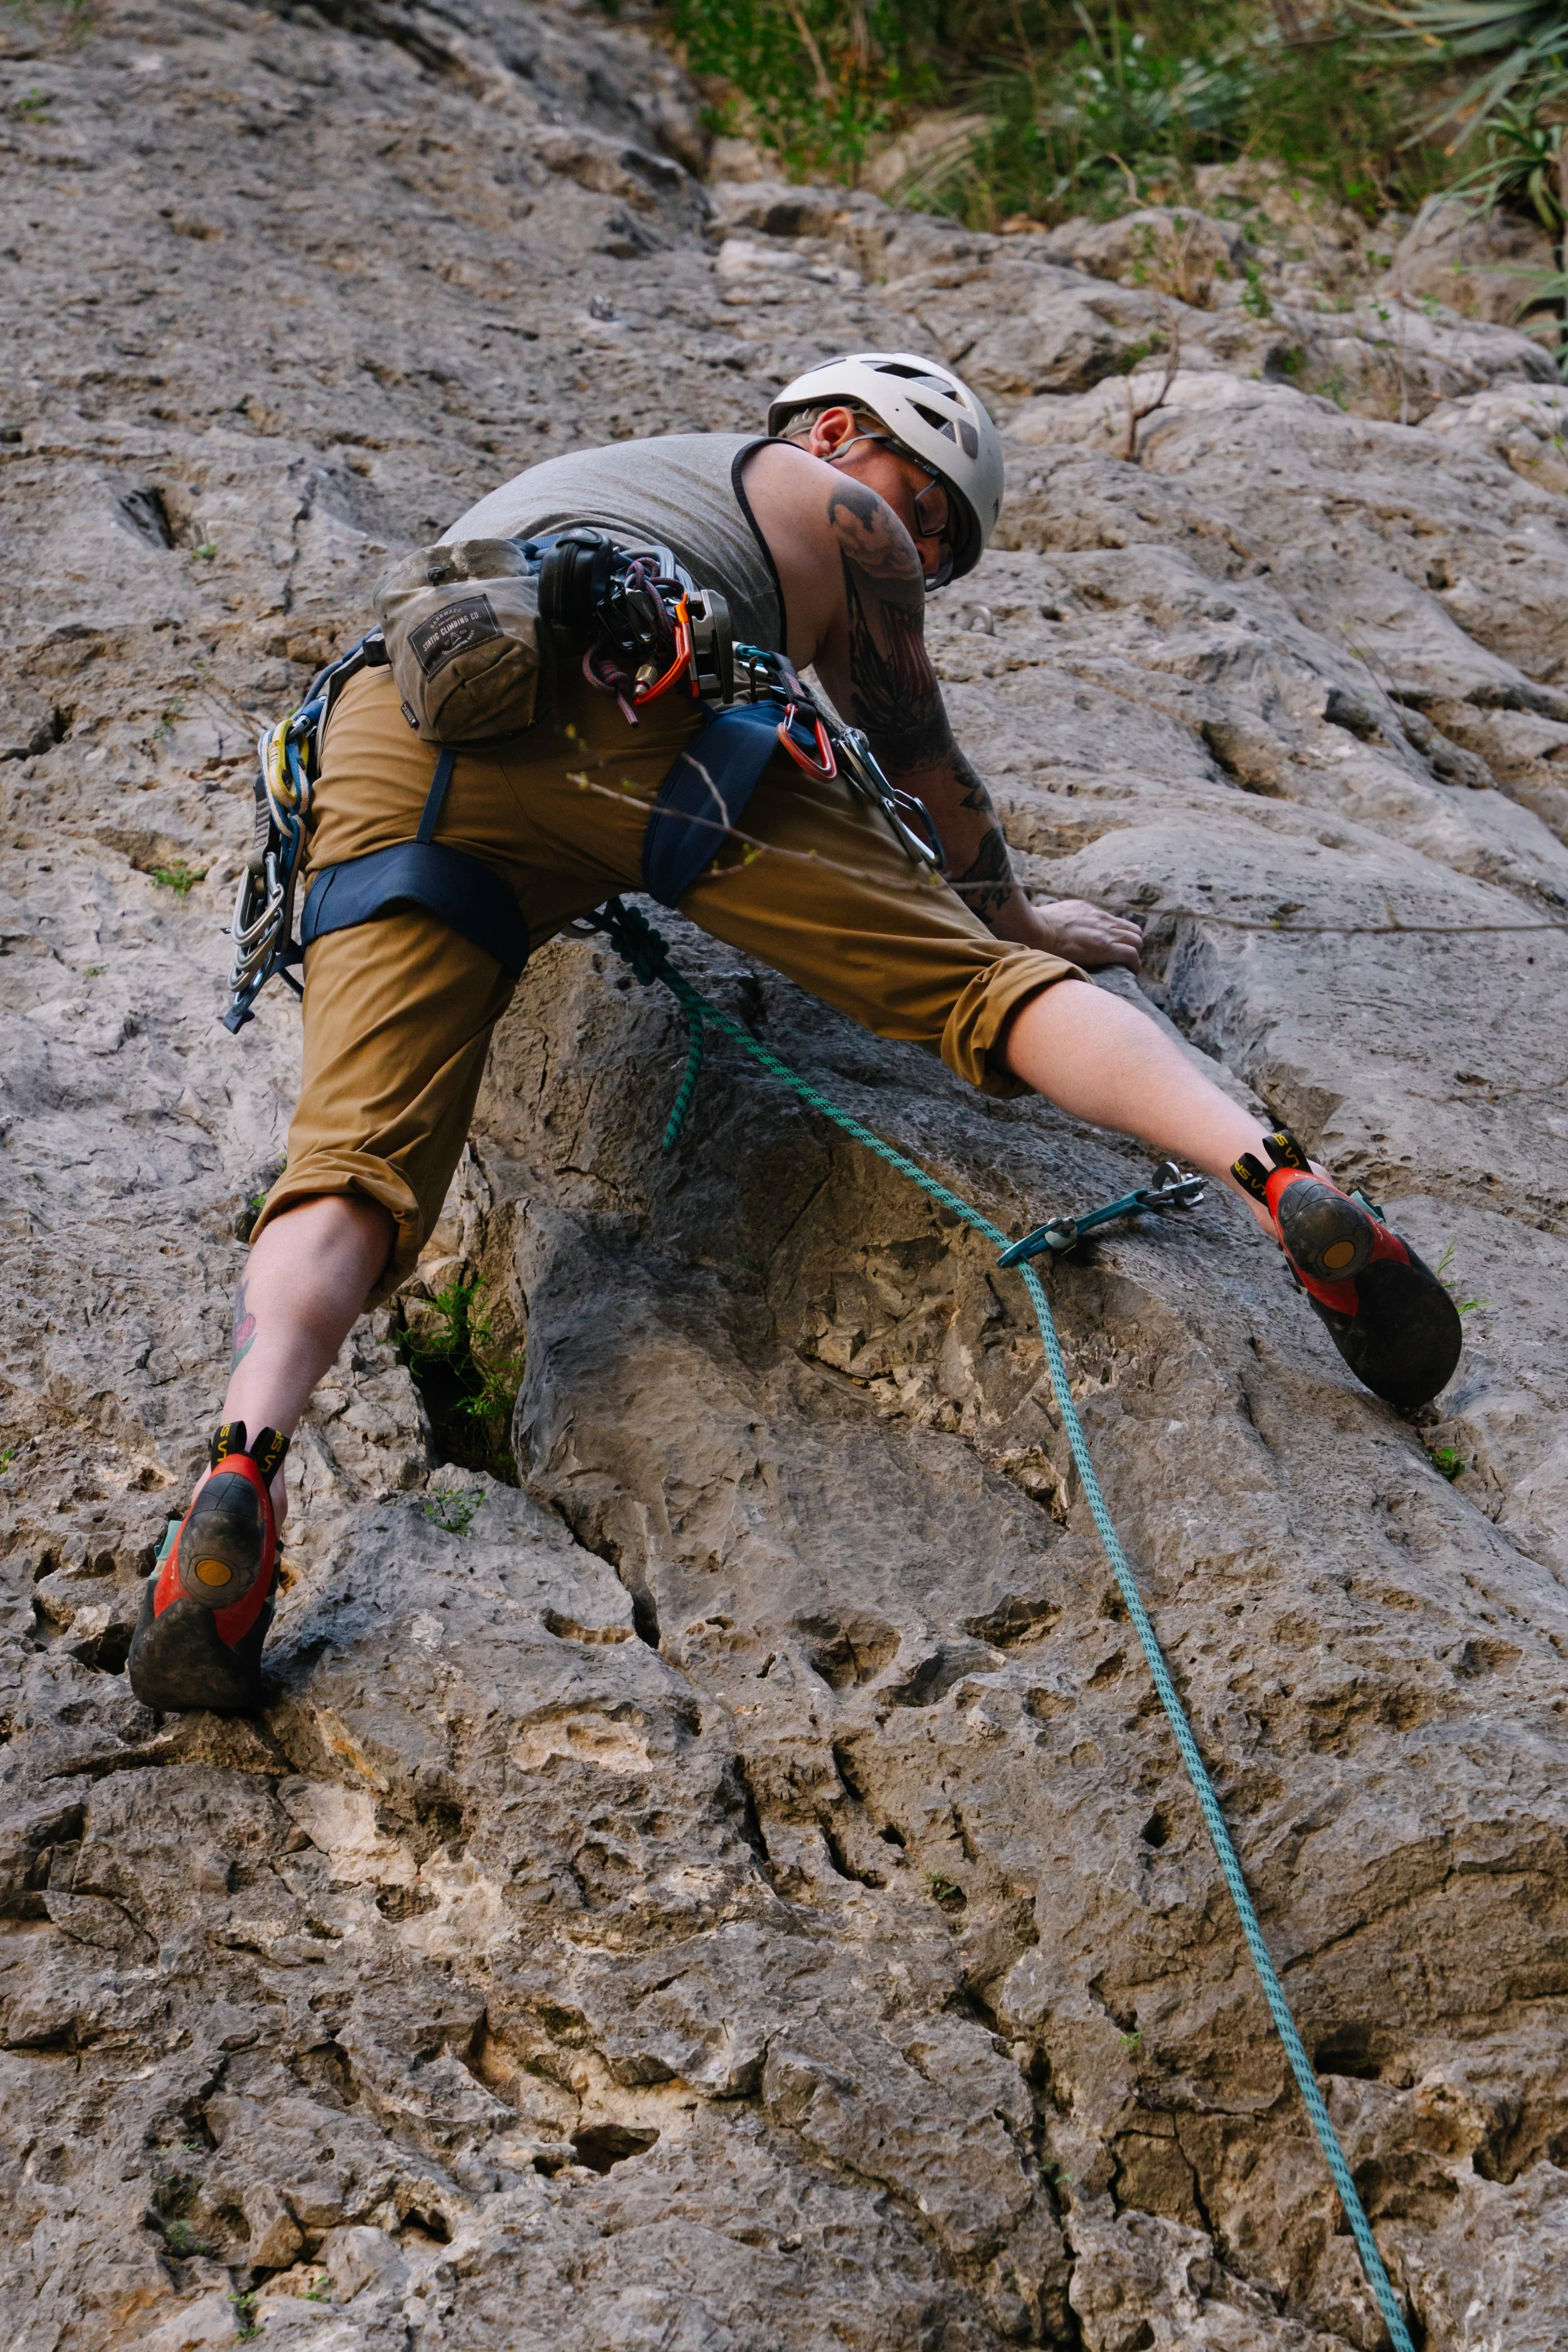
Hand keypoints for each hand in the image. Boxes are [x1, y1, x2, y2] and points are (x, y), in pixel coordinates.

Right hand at [1019, 896, 1142, 972]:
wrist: (1036, 929)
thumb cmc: (1038, 925)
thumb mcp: (1057, 914)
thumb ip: (1068, 920)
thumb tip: (1063, 930)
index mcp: (1090, 912)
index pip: (1115, 922)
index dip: (1119, 935)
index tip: (1115, 946)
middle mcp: (1102, 920)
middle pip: (1132, 930)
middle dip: (1132, 944)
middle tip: (1125, 958)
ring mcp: (1105, 933)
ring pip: (1136, 941)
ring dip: (1135, 954)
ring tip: (1129, 967)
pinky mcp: (1105, 947)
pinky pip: (1131, 954)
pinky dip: (1134, 964)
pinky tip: (1131, 973)